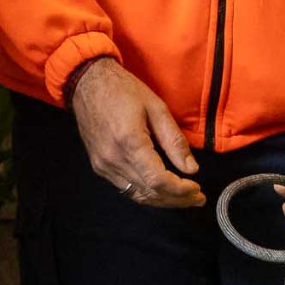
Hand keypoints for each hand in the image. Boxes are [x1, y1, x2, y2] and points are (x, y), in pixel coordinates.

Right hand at [69, 58, 201, 207]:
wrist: (87, 83)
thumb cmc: (123, 90)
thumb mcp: (156, 108)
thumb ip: (174, 141)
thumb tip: (191, 169)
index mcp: (129, 142)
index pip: (158, 180)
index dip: (180, 190)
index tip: (197, 190)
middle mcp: (113, 159)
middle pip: (150, 193)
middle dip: (177, 199)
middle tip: (198, 198)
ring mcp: (103, 165)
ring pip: (138, 196)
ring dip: (163, 200)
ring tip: (184, 198)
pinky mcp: (99, 166)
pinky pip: (126, 188)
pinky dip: (147, 193)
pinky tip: (162, 190)